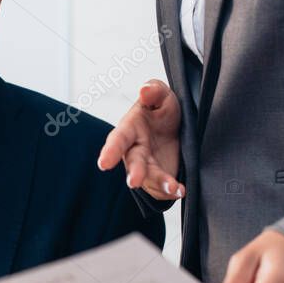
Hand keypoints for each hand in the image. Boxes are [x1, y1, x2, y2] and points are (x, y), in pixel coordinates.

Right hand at [97, 79, 183, 200]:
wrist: (178, 126)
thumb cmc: (161, 110)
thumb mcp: (162, 95)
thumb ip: (154, 91)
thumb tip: (145, 90)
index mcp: (130, 128)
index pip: (119, 139)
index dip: (110, 151)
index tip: (104, 163)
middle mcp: (135, 151)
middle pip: (132, 163)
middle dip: (134, 173)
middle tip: (134, 181)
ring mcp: (147, 167)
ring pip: (149, 180)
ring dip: (160, 185)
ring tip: (174, 188)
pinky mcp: (159, 179)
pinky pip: (161, 189)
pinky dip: (170, 192)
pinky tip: (180, 190)